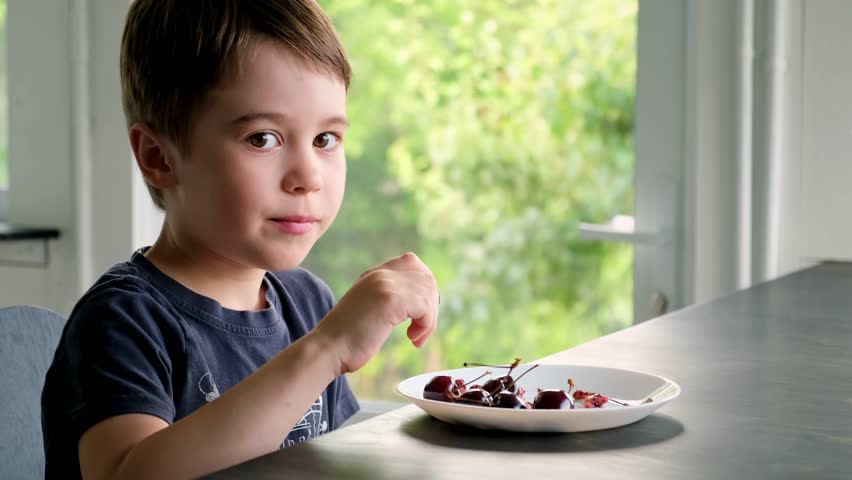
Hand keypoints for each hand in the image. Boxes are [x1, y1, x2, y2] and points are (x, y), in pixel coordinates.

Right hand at [314, 252, 438, 373]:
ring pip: (429, 292)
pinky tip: (412, 339)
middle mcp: (380, 273)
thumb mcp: (370, 310)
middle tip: (420, 330)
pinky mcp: (390, 299)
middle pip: (426, 277)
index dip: (423, 287)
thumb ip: (388, 299)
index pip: (412, 262)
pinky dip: (426, 325)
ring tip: (415, 338)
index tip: (418, 313)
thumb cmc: (347, 340)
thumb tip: (420, 304)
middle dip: (431, 306)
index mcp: (374, 274)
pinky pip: (425, 306)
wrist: (327, 350)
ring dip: (429, 319)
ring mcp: (385, 283)